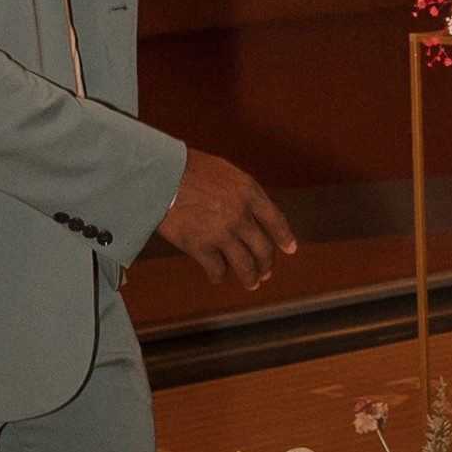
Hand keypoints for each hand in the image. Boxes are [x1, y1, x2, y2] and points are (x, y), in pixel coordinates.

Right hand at [157, 150, 296, 287]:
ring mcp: (223, 233)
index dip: (285, 237)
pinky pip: (218, 269)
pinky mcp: (202, 248)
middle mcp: (241, 215)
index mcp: (249, 192)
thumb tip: (246, 210)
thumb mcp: (224, 171)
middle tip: (266, 273)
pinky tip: (217, 277)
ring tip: (251, 283)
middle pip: (264, 249)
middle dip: (267, 264)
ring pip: (246, 266)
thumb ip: (239, 192)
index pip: (276, 220)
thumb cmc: (186, 167)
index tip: (291, 249)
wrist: (160, 176)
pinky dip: (219, 276)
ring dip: (250, 277)